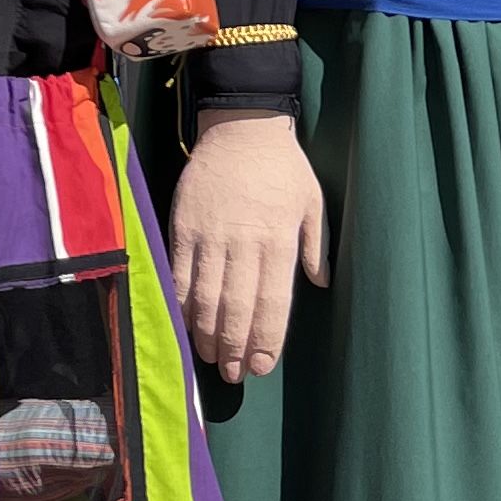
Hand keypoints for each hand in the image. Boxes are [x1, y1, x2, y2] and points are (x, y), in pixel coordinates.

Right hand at [171, 110, 326, 380]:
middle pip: (236, 308)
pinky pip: (179, 274)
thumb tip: (321, 283)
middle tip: (234, 375)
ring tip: (210, 359)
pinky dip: (180, 304)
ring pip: (204, 297)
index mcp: (278, 241)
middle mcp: (243, 244)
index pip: (272, 303)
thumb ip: (316, 246)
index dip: (266, 339)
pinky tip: (183, 325)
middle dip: (234, 347)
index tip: (262, 366)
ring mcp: (210, 236)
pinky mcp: (182, 227)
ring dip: (205, 334)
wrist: (241, 124)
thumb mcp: (313, 202)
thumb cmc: (283, 166)